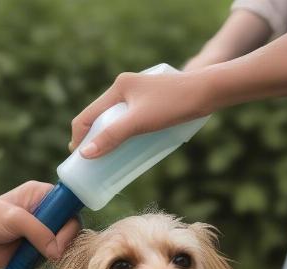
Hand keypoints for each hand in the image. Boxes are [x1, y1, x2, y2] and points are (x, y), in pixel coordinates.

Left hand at [0, 181, 80, 268]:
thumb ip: (37, 231)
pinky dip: (51, 263)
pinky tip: (43, 265)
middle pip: (70, 226)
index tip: (60, 235)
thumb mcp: (13, 219)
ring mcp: (43, 232)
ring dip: (58, 253)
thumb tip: (56, 252)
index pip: (68, 205)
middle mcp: (46, 212)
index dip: (69, 220)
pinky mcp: (38, 249)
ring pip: (64, 243)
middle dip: (64, 240)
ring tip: (45, 259)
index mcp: (42, 195)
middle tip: (53, 252)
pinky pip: (54, 257)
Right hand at [69, 70, 212, 158]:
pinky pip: (129, 121)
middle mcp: (126, 88)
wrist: (209, 92)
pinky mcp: (152, 103)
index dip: (78, 137)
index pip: (87, 114)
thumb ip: (112, 136)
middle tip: (91, 164)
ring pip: (115, 120)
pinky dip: (123, 135)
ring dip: (108, 139)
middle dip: (92, 140)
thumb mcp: (139, 122)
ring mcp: (139, 95)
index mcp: (118, 87)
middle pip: (99, 117)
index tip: (77, 160)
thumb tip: (85, 154)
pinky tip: (127, 149)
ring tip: (106, 160)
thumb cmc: (174, 104)